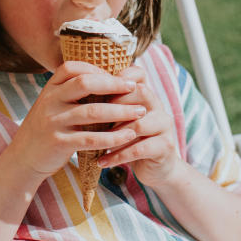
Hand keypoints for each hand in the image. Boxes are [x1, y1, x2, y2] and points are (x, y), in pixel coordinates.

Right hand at [7, 61, 141, 179]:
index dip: (98, 69)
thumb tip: (106, 78)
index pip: (73, 68)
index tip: (119, 76)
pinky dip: (113, 137)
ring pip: (92, 111)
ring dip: (120, 111)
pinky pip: (91, 138)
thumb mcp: (53, 105)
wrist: (23, 158)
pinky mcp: (59, 143)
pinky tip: (128, 136)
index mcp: (50, 88)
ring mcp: (53, 122)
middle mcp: (50, 101)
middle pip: (85, 84)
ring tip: (140, 112)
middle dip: (114, 85)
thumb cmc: (46, 129)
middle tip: (135, 89)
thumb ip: (71, 92)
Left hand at [98, 66, 181, 186]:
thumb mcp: (117, 118)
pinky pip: (140, 149)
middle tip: (90, 117)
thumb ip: (106, 104)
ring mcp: (164, 125)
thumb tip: (75, 90)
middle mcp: (158, 105)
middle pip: (141, 93)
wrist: (153, 166)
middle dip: (114, 105)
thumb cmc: (128, 138)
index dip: (117, 78)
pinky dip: (118, 156)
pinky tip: (102, 162)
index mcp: (146, 94)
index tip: (93, 89)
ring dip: (113, 135)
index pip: (137, 74)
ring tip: (93, 143)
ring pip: (138, 124)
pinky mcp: (165, 146)